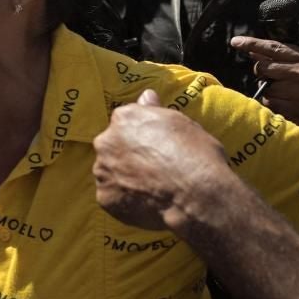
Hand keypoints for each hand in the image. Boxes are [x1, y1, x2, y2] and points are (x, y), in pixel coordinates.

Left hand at [92, 90, 231, 231]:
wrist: (196, 195)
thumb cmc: (196, 155)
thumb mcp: (182, 123)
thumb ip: (155, 110)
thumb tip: (146, 95)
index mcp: (124, 118)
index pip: (125, 122)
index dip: (142, 136)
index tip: (156, 146)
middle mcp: (106, 142)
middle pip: (112, 147)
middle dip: (127, 155)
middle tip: (153, 169)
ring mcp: (103, 171)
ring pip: (110, 173)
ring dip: (123, 178)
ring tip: (150, 188)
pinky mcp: (104, 198)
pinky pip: (112, 197)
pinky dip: (125, 200)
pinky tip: (145, 203)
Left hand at [229, 35, 298, 137]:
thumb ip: (287, 56)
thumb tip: (256, 53)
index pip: (273, 48)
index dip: (252, 44)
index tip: (236, 42)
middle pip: (263, 70)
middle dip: (262, 72)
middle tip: (271, 75)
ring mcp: (298, 97)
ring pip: (266, 92)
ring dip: (270, 92)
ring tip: (287, 93)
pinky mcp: (297, 114)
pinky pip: (274, 108)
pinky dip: (276, 106)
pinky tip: (289, 104)